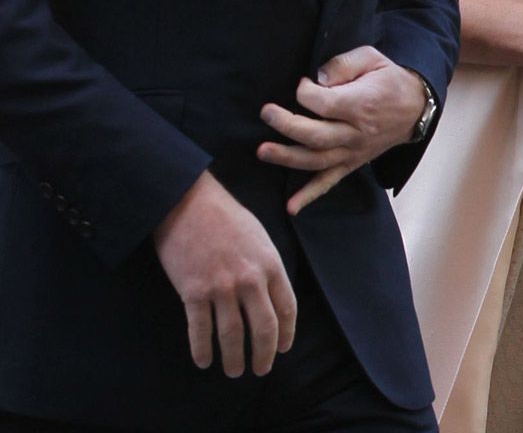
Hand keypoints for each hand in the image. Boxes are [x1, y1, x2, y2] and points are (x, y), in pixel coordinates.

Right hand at [153, 171, 295, 377]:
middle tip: (260, 370)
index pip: (286, 309)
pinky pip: (200, 333)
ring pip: (231, 337)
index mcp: (270, 264)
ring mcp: (221, 288)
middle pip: (263, 330)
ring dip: (233, 360)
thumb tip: (271, 297)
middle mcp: (249, 279)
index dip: (286, 335)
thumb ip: (267, 266)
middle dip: (263, 356)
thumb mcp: (258, 235)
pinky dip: (202, 352)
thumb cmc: (224, 215)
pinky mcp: (193, 292)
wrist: (187, 200)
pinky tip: (204, 361)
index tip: (282, 349)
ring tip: (233, 370)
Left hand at [258, 46, 425, 215]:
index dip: (306, 92)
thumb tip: (317, 76)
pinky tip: (291, 206)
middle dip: (286, 124)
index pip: (324, 104)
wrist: (415, 108)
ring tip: (263, 151)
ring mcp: (354, 152)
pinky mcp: (352, 163)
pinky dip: (310, 195)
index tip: (301, 83)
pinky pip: (330, 182)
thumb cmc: (390, 79)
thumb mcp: (372, 58)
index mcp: (362, 105)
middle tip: (266, 112)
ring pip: (317, 161)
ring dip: (288, 157)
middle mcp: (356, 133)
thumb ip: (343, 64)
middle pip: (316, 135)